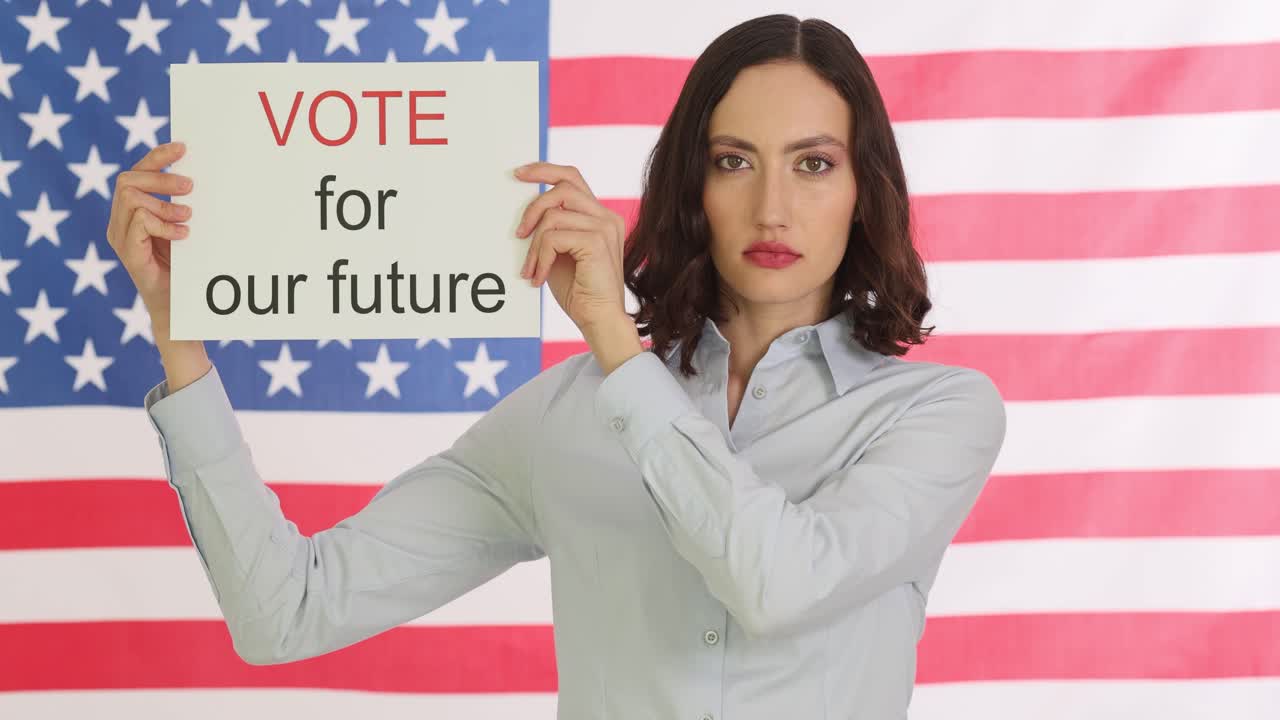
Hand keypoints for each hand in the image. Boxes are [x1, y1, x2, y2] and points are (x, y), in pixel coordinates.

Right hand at [105, 142, 193, 333]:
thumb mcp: (184, 228)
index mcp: (131, 212)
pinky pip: (140, 222)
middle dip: (161, 177)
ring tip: (188, 217)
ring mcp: (120, 237)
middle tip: (191, 186)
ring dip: (165, 203)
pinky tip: (184, 235)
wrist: (178, 307)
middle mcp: (120, 222)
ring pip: (131, 197)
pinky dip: (164, 225)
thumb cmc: (184, 267)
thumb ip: (183, 206)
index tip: (183, 147)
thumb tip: (200, 178)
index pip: (136, 173)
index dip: (157, 157)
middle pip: (127, 179)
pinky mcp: (128, 253)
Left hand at [514, 162, 628, 332]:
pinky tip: (539, 277)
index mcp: (600, 216)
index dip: (544, 170)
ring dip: (533, 245)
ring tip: (530, 268)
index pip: (572, 178)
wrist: (599, 319)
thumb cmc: (579, 290)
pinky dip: (539, 258)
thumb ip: (551, 228)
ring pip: (552, 216)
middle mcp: (606, 217)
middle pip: (562, 188)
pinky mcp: (596, 241)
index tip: (519, 174)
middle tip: (518, 233)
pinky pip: (553, 238)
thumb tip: (524, 212)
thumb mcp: (560, 251)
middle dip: (532, 207)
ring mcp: (604, 227)